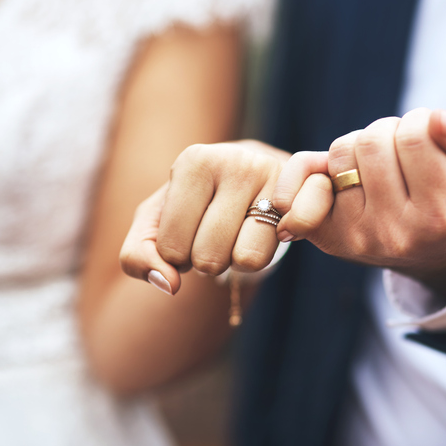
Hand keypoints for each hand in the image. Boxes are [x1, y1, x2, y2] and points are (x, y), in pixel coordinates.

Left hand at [120, 140, 290, 294]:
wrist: (249, 173)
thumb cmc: (192, 205)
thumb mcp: (154, 225)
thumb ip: (138, 257)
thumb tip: (169, 285)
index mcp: (193, 161)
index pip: (171, 249)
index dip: (176, 254)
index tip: (189, 229)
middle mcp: (235, 160)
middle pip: (208, 259)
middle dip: (207, 260)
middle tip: (215, 233)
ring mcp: (274, 175)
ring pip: (246, 260)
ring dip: (238, 261)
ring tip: (238, 233)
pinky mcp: (307, 192)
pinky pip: (280, 249)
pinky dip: (268, 252)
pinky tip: (270, 232)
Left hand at [273, 108, 445, 296]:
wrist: (431, 252)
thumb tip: (436, 119)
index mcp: (440, 216)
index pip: (415, 136)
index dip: (421, 121)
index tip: (428, 134)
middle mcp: (394, 232)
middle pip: (372, 142)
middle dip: (388, 131)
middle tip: (402, 149)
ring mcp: (356, 235)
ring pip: (341, 152)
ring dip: (359, 145)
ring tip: (379, 163)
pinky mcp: (326, 233)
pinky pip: (304, 177)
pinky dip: (313, 165)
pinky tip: (333, 175)